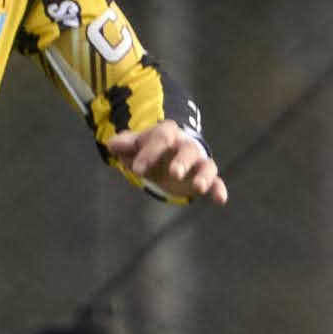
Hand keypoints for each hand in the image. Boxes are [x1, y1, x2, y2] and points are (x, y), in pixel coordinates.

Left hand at [111, 124, 226, 203]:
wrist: (164, 155)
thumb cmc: (147, 149)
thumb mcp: (134, 145)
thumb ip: (124, 144)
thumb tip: (112, 144)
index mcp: (167, 134)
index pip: (161, 137)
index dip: (150, 152)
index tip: (137, 170)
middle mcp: (185, 145)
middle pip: (188, 149)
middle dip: (181, 161)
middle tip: (173, 173)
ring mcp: (197, 161)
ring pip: (206, 165)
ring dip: (203, 175)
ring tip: (198, 188)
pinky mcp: (204, 177)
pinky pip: (216, 181)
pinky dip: (218, 189)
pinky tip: (220, 200)